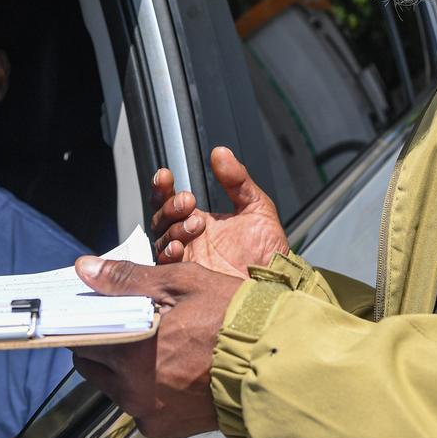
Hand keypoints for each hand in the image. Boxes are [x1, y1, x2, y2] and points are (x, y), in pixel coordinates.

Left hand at [70, 257, 242, 437]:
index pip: (81, 339)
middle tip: (131, 324)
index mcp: (132, 353)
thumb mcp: (179, 283)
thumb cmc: (232, 319)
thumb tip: (88, 269)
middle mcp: (134, 390)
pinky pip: (141, 406)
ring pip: (115, 387)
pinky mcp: (166, 427)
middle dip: (105, 344)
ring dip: (125, 367)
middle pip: (93, 366)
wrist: (273, 360)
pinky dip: (147, 388)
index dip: (89, 321)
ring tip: (158, 344)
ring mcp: (150, 412)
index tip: (99, 312)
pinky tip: (171, 367)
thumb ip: (127, 279)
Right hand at [150, 146, 287, 278]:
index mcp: (199, 220)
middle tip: (189, 202)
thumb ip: (237, 180)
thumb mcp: (256, 208)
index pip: (170, 200)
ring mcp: (185, 260)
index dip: (162, 186)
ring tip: (195, 224)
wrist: (276, 285)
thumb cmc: (268, 251)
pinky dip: (169, 254)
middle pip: (160, 217)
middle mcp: (187, 239)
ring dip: (173, 228)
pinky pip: (164, 266)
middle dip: (170, 206)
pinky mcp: (185, 280)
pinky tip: (180, 247)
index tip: (166, 175)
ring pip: (160, 239)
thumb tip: (220, 152)